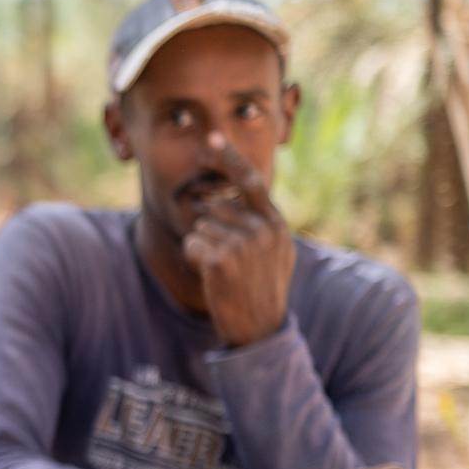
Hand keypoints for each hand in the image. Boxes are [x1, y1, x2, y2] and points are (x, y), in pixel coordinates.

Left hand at [182, 134, 295, 348]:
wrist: (260, 330)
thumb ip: (263, 223)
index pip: (251, 182)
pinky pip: (192, 244)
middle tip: (227, 262)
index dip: (229, 158)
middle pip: (215, 209)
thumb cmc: (263, 290)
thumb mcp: (276, 253)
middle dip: (211, 230)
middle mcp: (263, 229)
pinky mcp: (222, 259)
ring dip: (202, 248)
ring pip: (200, 227)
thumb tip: (244, 193)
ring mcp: (243, 244)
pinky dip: (194, 259)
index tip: (211, 138)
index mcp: (277, 224)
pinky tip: (212, 277)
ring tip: (223, 272)